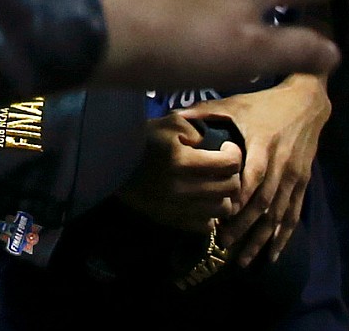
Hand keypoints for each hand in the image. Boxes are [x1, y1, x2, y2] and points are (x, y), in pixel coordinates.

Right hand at [117, 112, 243, 232]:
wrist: (114, 165)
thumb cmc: (143, 140)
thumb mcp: (169, 123)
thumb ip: (196, 129)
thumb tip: (212, 143)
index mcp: (182, 161)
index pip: (229, 164)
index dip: (234, 154)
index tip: (227, 148)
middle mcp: (183, 188)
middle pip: (230, 188)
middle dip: (232, 175)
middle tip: (224, 167)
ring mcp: (178, 208)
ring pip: (221, 209)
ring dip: (223, 196)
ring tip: (214, 184)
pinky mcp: (172, 221)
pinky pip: (205, 225)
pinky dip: (209, 214)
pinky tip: (202, 200)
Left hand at [195, 76, 328, 264]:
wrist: (307, 102)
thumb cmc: (264, 103)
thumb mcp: (236, 103)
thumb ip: (206, 112)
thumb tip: (175, 116)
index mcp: (264, 144)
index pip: (253, 178)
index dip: (238, 199)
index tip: (220, 216)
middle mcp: (282, 164)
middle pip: (264, 202)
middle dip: (244, 226)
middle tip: (223, 244)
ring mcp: (295, 176)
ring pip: (278, 214)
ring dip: (261, 238)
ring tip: (243, 259)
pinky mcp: (303, 183)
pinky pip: (293, 214)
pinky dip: (283, 236)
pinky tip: (272, 255)